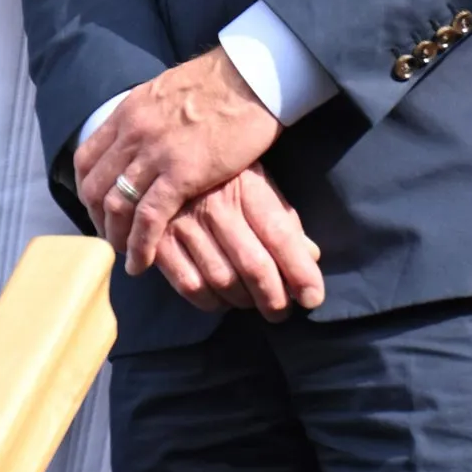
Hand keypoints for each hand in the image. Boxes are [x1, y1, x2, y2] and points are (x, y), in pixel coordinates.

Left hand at [75, 46, 280, 275]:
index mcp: (128, 111)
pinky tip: (142, 262)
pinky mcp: (182, 172)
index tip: (98, 208)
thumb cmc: (221, 82)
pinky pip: (149, 217)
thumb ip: (151, 114)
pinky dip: (141, 245)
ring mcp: (155, 153)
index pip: (86, 158)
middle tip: (112, 238)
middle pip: (95, 186)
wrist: (250, 75)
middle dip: (98, 220)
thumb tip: (148, 132)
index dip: (87, 189)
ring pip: (116, 205)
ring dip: (117, 237)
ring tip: (127, 256)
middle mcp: (133, 132)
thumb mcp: (168, 92)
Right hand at [154, 164, 324, 320]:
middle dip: (274, 298)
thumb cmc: (222, 174)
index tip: (313, 297)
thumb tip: (311, 256)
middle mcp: (214, 206)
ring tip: (254, 303)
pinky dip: (212, 302)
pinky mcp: (158, 242)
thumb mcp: (258, 182)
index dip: (299, 271)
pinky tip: (222, 298)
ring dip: (245, 302)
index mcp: (245, 187)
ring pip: (222, 281)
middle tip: (282, 311)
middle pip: (252, 265)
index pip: (279, 234)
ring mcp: (183, 224)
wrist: (164, 159)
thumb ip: (283, 219)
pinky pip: (190, 286)